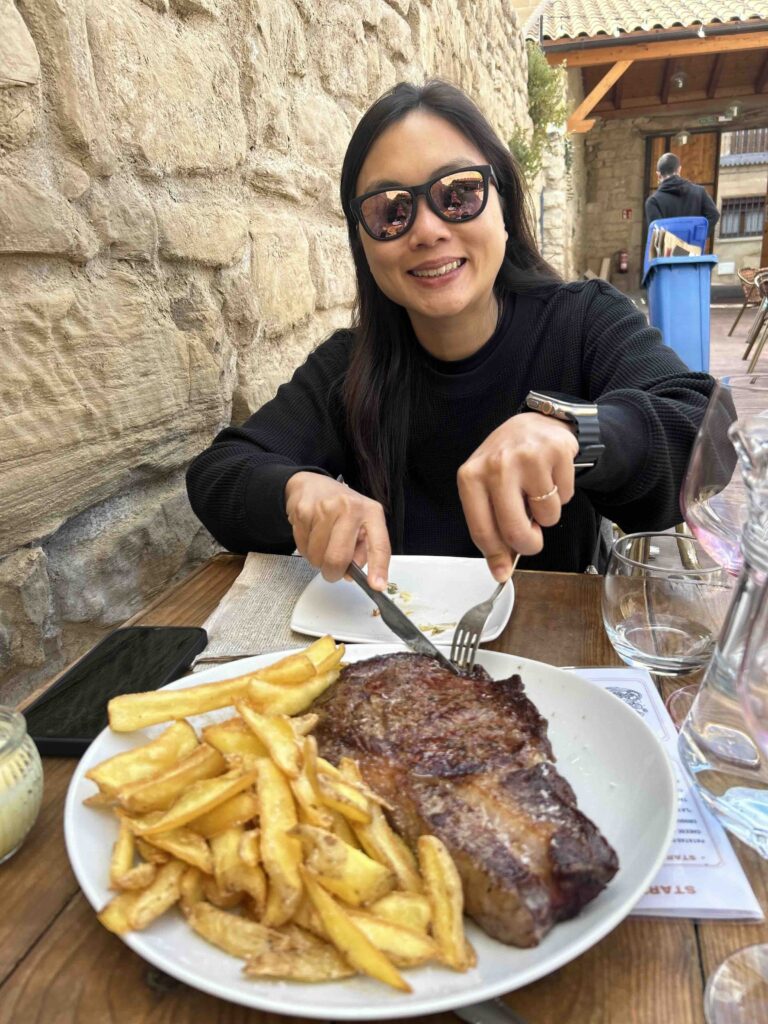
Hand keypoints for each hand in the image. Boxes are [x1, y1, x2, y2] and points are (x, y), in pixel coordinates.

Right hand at [284, 473, 390, 589]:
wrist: (311, 484)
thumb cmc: (340, 507)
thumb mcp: (361, 523)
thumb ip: (362, 549)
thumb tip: (351, 573)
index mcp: (371, 512)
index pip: (379, 544)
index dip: (378, 568)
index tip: (376, 585)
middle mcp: (350, 507)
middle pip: (338, 558)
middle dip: (333, 573)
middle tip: (332, 571)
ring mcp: (325, 508)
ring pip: (317, 557)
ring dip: (318, 560)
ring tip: (322, 544)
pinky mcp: (303, 511)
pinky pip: (302, 548)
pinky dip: (306, 549)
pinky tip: (311, 535)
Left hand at [457, 413, 578, 580]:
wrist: (534, 424)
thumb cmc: (507, 463)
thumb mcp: (488, 490)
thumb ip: (492, 528)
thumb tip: (501, 571)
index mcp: (471, 477)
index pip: (482, 530)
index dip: (496, 557)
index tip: (503, 572)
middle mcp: (497, 465)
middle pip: (515, 531)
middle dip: (528, 544)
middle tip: (532, 537)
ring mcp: (528, 457)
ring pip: (547, 517)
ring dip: (546, 514)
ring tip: (538, 491)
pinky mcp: (557, 452)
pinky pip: (565, 498)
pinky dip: (561, 495)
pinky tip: (550, 477)